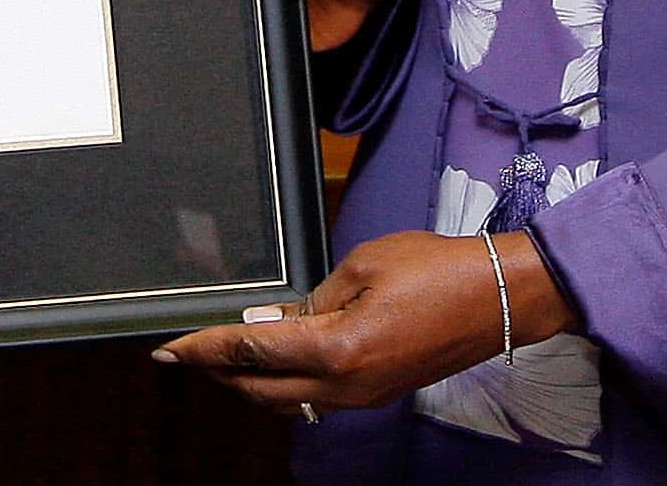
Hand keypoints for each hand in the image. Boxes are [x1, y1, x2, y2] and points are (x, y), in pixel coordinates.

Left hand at [157, 230, 572, 414]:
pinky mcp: (377, 393)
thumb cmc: (432, 269)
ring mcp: (364, 396)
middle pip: (261, 389)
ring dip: (250, 380)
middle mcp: (347, 385)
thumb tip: (269, 324)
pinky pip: (316, 397)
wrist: (497, 297)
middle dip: (219, 372)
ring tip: (221, 354)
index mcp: (338, 349)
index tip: (168, 349)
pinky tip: (274, 358)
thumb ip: (309, 301)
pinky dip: (284, 382)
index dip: (205, 349)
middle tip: (186, 352)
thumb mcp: (360, 266)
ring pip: (288, 400)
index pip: (253, 350)